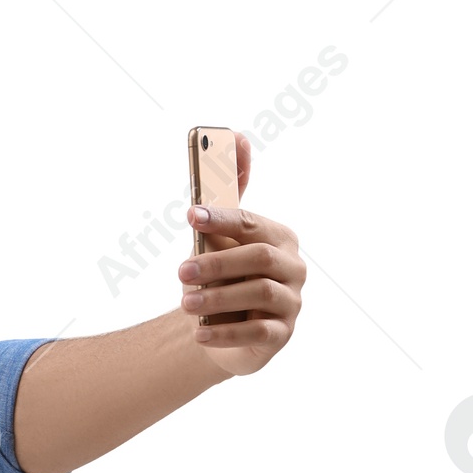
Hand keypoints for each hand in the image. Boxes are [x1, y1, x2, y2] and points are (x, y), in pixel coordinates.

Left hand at [176, 133, 305, 378]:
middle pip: (257, 257)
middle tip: (180, 272)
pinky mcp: (282, 334)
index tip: (191, 215)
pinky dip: (226, 333)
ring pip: (259, 292)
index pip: (251, 223)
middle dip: (217, 262)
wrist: (224, 333)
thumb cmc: (223, 279)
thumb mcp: (219, 241)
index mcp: (279, 237)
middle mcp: (292, 265)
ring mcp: (292, 301)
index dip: (221, 218)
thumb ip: (227, 198)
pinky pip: (258, 332)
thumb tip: (238, 137)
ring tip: (184, 305)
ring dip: (219, 298)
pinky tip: (199, 335)